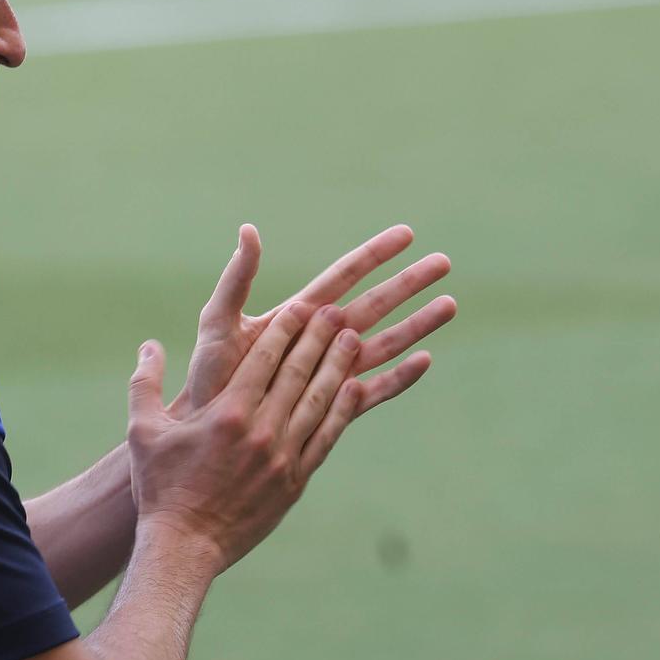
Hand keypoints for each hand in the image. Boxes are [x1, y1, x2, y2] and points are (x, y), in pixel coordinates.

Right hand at [126, 301, 369, 572]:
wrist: (185, 547)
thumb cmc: (160, 487)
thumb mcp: (142, 431)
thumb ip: (145, 383)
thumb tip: (149, 345)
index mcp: (227, 414)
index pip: (264, 359)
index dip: (286, 329)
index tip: (302, 305)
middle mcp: (261, 431)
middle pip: (298, 373)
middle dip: (319, 338)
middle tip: (338, 311)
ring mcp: (283, 457)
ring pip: (318, 401)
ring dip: (337, 367)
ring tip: (354, 339)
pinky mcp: (295, 481)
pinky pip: (326, 437)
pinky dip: (342, 410)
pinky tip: (355, 388)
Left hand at [171, 223, 454, 420]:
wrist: (208, 429)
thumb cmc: (209, 375)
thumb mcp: (219, 321)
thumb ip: (237, 279)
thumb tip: (249, 231)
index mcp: (298, 314)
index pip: (344, 275)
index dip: (374, 254)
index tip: (406, 233)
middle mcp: (322, 339)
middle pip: (375, 303)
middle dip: (409, 283)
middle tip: (445, 261)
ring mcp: (331, 372)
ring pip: (385, 342)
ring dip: (417, 324)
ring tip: (450, 305)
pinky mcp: (334, 406)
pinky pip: (374, 390)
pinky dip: (400, 377)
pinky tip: (425, 361)